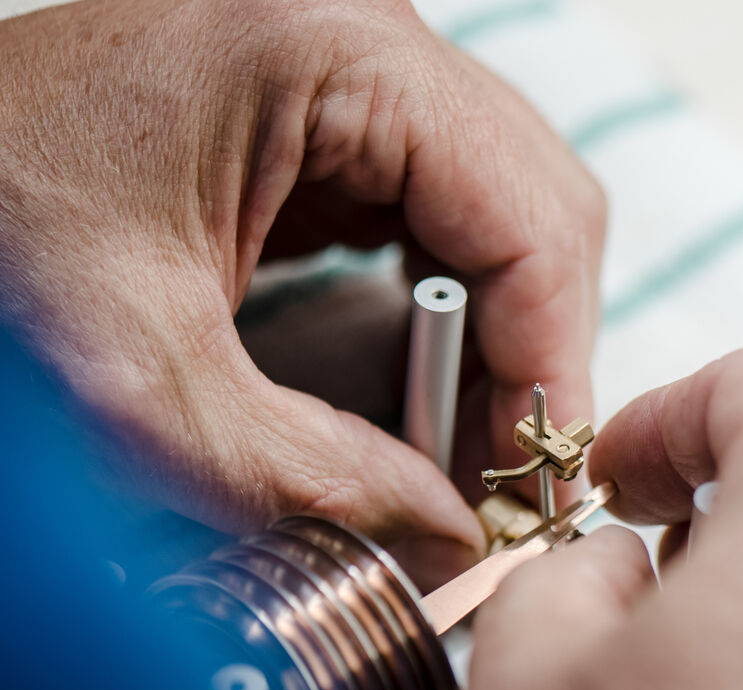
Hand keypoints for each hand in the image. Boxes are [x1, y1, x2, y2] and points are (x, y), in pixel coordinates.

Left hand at [0, 0, 603, 588]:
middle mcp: (356, 30)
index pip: (529, 213)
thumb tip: (451, 538)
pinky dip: (450, 298)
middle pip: (538, 201)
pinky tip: (420, 366)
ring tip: (462, 433)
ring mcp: (342, 60)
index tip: (532, 480)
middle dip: (535, 346)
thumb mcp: (143, 392)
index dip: (551, 360)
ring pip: (502, 203)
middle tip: (501, 468)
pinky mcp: (320, 105)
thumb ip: (317, 479)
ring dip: (500, 327)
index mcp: (327, 46)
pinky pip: (440, 202)